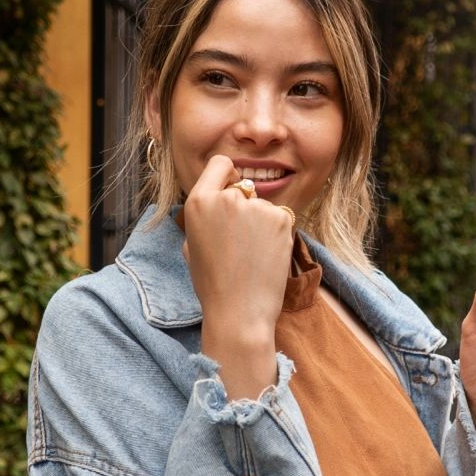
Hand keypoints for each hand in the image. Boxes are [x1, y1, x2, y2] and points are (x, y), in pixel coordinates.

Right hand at [183, 155, 295, 397]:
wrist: (239, 312)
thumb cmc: (213, 284)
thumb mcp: (192, 244)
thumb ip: (204, 216)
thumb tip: (215, 200)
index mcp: (199, 201)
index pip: (219, 164)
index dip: (226, 176)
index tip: (231, 190)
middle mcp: (227, 198)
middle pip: (243, 186)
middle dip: (244, 206)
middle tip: (240, 241)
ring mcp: (257, 207)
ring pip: (263, 205)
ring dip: (261, 222)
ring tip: (252, 254)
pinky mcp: (282, 218)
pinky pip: (281, 217)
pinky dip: (277, 233)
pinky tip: (266, 255)